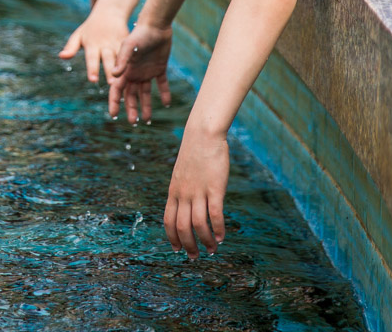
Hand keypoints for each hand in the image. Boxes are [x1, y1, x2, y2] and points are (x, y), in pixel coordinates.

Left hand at [58, 5, 128, 84]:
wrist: (109, 12)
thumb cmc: (90, 28)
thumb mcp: (79, 35)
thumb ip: (71, 47)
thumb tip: (62, 56)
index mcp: (93, 44)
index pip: (91, 58)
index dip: (93, 69)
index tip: (93, 80)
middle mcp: (106, 44)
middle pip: (108, 59)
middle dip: (110, 71)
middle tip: (112, 83)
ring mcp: (118, 43)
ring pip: (121, 57)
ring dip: (123, 69)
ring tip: (125, 80)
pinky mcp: (128, 42)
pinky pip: (130, 53)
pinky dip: (133, 62)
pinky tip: (136, 73)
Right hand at [108, 22, 173, 121]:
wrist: (156, 25)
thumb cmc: (140, 34)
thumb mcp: (128, 46)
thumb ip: (122, 60)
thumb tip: (114, 76)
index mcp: (125, 69)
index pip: (117, 89)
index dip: (114, 102)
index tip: (114, 115)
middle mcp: (135, 72)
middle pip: (131, 94)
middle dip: (131, 108)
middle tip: (133, 122)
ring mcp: (147, 71)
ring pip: (145, 92)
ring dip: (145, 105)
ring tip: (147, 119)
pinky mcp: (160, 68)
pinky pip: (161, 84)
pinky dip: (164, 93)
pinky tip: (165, 103)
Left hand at [164, 131, 228, 258]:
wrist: (203, 135)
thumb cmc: (195, 154)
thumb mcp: (182, 174)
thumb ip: (182, 190)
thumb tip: (187, 206)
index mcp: (173, 192)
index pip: (168, 221)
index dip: (172, 237)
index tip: (177, 250)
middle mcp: (183, 194)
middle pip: (182, 227)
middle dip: (188, 246)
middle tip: (195, 257)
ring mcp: (198, 192)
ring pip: (198, 224)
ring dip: (205, 241)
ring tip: (212, 250)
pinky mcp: (214, 188)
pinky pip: (215, 214)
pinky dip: (218, 229)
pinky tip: (222, 237)